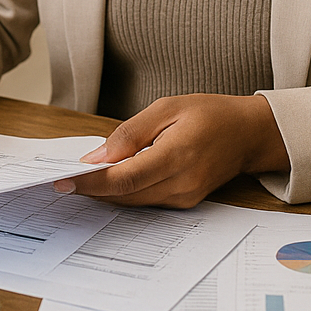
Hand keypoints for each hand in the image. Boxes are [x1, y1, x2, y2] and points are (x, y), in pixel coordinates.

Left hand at [54, 94, 289, 207]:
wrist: (248, 134)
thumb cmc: (210, 114)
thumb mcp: (167, 108)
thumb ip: (130, 133)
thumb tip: (97, 157)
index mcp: (177, 156)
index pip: (124, 178)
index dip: (91, 183)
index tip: (63, 180)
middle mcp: (181, 184)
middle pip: (124, 195)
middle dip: (92, 189)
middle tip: (62, 179)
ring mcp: (184, 198)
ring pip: (133, 201)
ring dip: (106, 192)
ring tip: (81, 178)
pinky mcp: (185, 202)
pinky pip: (146, 201)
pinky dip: (125, 191)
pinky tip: (111, 179)